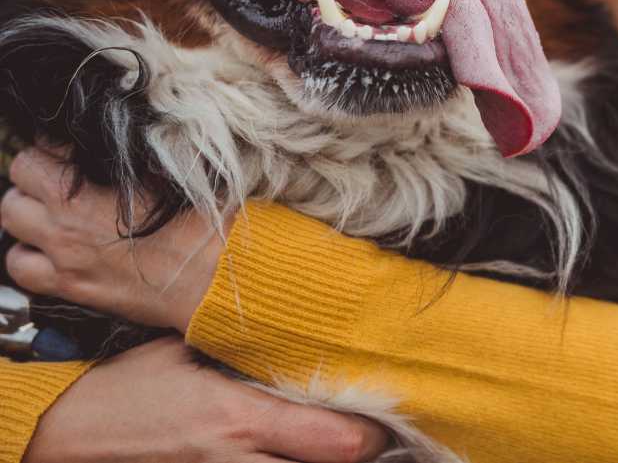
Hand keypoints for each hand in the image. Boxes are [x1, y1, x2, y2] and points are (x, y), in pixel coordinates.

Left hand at [1, 146, 225, 331]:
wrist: (211, 276)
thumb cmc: (200, 220)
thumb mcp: (172, 170)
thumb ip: (134, 153)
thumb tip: (117, 136)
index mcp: (87, 189)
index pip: (41, 149)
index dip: (58, 143)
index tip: (76, 147)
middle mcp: (65, 220)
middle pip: (19, 177)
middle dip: (37, 170)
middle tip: (62, 172)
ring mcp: (63, 256)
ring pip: (10, 220)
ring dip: (27, 208)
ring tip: (53, 206)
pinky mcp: (69, 286)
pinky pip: (19, 267)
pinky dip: (27, 253)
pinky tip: (50, 246)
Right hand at [24, 336, 388, 462]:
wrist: (66, 438)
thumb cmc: (127, 388)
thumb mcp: (184, 353)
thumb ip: (239, 351)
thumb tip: (285, 332)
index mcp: (238, 417)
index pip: (331, 440)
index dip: (369, 434)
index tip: (386, 415)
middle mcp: (237, 461)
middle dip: (358, 456)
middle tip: (376, 435)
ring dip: (323, 462)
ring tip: (347, 444)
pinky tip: (299, 454)